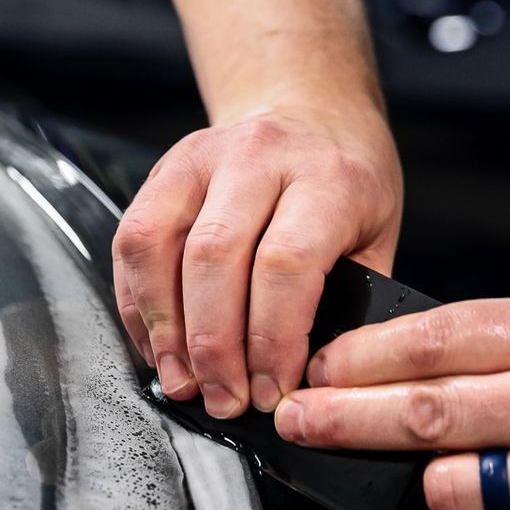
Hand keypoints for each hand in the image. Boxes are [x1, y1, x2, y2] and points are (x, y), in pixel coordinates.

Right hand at [112, 105, 401, 418]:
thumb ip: (349, 303)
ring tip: (183, 381)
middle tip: (222, 399)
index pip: (284, 264)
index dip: (270, 339)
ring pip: (157, 246)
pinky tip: (159, 344)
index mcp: (325, 178)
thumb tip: (313, 382)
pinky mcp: (163, 170)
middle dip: (212, 346)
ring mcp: (202, 158)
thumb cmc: (348, 182)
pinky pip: (132, 241)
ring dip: (164, 328)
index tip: (270, 390)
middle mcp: (259, 158)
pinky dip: (138, 303)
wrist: (312, 110)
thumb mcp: (377, 236)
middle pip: (213, 259)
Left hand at [273, 298, 509, 509]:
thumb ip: (496, 342)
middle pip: (425, 415)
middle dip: (341, 420)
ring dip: (425, 486)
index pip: (436, 340)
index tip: (314, 368)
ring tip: (443, 476)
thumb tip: (380, 363)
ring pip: (450, 491)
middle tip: (293, 420)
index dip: (359, 358)